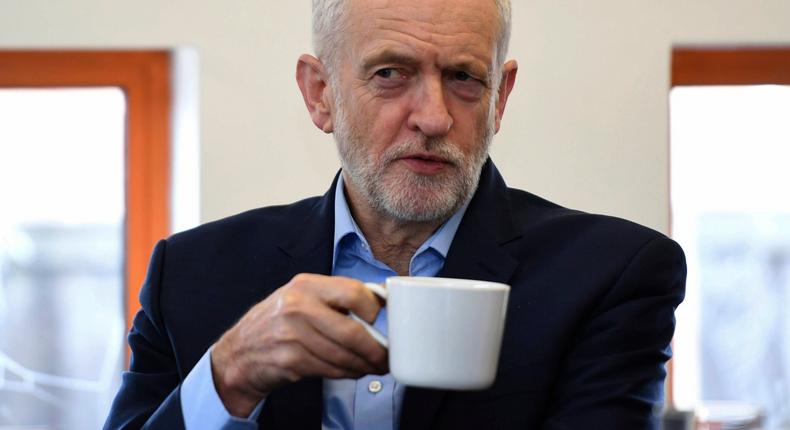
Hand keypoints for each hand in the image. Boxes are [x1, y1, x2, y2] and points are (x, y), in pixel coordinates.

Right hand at [210, 274, 387, 416]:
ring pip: (343, 355)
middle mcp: (298, 306)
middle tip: (386, 356)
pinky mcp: (290, 360)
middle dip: (376, 349)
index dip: (375, 310)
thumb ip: (335, 297)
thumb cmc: (277, 324)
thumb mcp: (301, 298)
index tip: (384, 322)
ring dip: (364, 365)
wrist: (239, 353)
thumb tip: (380, 302)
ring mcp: (292, 335)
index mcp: (307, 285)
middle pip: (352, 331)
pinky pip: (330, 369)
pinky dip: (347, 374)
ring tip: (373, 367)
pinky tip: (352, 372)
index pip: (354, 292)